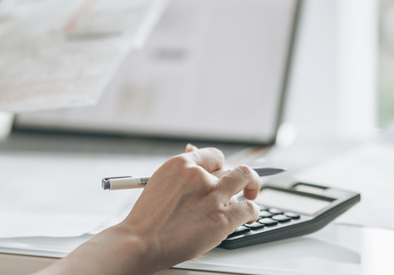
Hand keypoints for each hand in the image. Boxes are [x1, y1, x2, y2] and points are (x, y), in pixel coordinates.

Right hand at [118, 145, 260, 269]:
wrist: (140, 242)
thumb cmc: (147, 218)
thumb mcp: (159, 182)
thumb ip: (181, 171)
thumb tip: (193, 151)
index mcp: (181, 164)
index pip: (214, 156)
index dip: (221, 166)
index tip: (224, 174)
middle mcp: (199, 176)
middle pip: (232, 167)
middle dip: (239, 176)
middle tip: (243, 185)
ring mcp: (213, 196)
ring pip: (245, 180)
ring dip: (249, 189)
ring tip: (249, 196)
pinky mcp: (222, 218)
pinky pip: (250, 207)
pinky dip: (253, 212)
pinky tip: (249, 216)